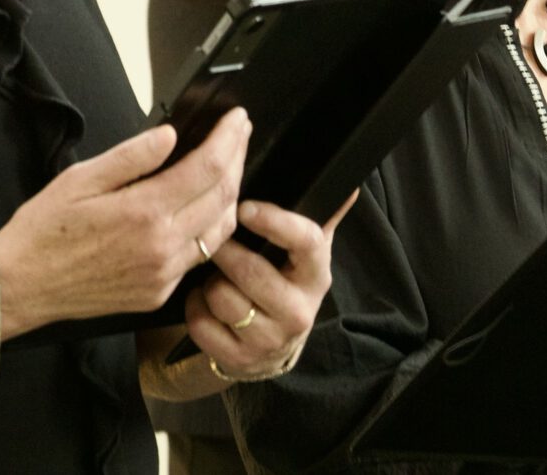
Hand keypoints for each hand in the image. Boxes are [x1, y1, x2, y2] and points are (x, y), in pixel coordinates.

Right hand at [0, 108, 248, 328]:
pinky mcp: (158, 294)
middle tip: (237, 134)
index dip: (229, 139)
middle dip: (237, 159)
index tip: (237, 118)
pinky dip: (211, 227)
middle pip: (224, 196)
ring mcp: (163, 276)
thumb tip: (171, 135)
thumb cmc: (42, 231)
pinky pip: (199, 257)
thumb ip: (132, 156)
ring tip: (227, 166)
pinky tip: (204, 208)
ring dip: (231, 194)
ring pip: (220, 230)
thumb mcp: (80, 179)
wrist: (18, 288)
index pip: (208, 168)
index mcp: (144, 212)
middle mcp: (162, 247)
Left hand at [186, 194, 353, 383]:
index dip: (275, 222)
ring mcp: (269, 340)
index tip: (245, 207)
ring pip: (222, 297)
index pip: (306, 242)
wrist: (275, 346)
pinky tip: (205, 300)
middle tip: (212, 236)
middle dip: (225, 250)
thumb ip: (322, 218)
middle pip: (252, 271)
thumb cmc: (288, 283)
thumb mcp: (307, 254)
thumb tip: (350, 187)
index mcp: (317, 276)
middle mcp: (299, 311)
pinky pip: (202, 324)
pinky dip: (195, 307)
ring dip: (209, 281)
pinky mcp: (239, 360)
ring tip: (213, 274)